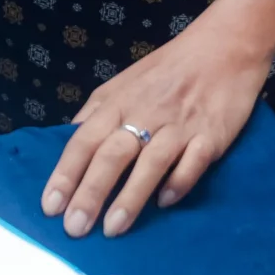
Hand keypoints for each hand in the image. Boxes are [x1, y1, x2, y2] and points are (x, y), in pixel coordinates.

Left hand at [40, 0, 274, 238]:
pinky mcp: (211, 133)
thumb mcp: (124, 83)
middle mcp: (145, 113)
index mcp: (118, 102)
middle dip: (90, 193)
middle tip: (74, 228)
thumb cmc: (169, 69)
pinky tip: (165, 203)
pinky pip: (193, 162)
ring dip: (130, 197)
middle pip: (111, 156)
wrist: (224, 46)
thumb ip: (97, 112)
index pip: (83, 141)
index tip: (50, 207)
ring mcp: (179, 124)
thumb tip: (68, 141)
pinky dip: (179, 182)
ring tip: (112, 229)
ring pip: (150, 163)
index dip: (66, 174)